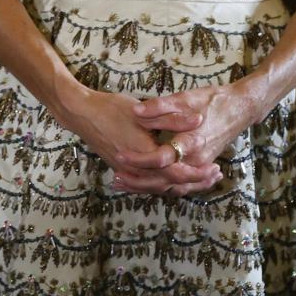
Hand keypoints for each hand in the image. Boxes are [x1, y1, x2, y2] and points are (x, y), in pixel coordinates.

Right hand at [56, 86, 221, 196]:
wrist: (80, 113)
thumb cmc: (110, 109)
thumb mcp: (143, 111)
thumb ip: (172, 118)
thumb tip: (199, 120)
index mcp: (146, 155)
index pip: (178, 173)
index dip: (198, 173)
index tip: (215, 168)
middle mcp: (138, 169)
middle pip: (172, 184)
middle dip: (195, 182)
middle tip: (214, 176)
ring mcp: (129, 172)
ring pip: (160, 186)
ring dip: (181, 184)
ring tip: (200, 178)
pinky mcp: (122, 170)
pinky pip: (148, 183)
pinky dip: (164, 183)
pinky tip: (173, 178)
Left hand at [127, 82, 261, 194]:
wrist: (239, 108)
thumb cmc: (211, 100)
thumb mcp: (184, 98)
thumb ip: (160, 107)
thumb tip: (137, 112)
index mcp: (191, 141)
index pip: (161, 158)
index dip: (139, 158)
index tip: (119, 154)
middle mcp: (196, 159)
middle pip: (164, 180)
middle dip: (138, 181)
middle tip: (115, 179)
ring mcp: (199, 164)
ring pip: (171, 185)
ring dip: (147, 186)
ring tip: (122, 183)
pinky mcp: (199, 165)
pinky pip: (179, 183)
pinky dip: (161, 185)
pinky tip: (143, 181)